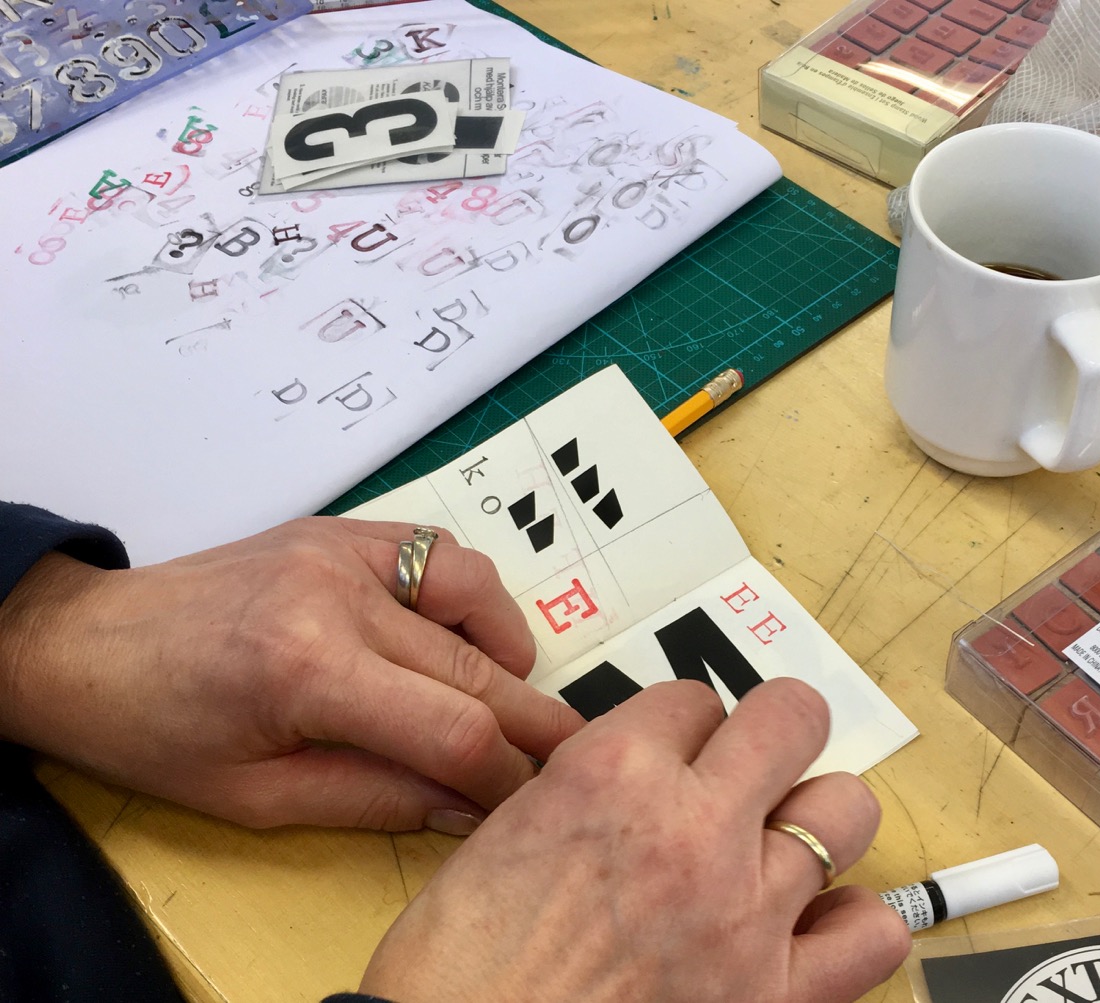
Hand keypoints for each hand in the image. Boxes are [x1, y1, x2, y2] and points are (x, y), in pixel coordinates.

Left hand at [0, 517, 583, 830]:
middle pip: (477, 664)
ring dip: (509, 647)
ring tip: (507, 694)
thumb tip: (472, 809)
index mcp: (310, 671)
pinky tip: (463, 633)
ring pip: (474, 589)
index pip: (454, 729)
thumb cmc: (156, 733)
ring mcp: (343, 550)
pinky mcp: (340, 530)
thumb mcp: (260, 798)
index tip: (525, 802)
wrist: (85, 644)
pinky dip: (469, 594)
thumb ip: (378, 799)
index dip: (505, 775)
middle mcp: (338, 595)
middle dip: (530, 723)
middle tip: (563, 757)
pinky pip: (436, 549)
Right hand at [360, 678, 910, 1002]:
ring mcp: (747, 913)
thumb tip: (641, 775)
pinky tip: (811, 927)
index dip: (682, 726)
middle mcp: (692, 828)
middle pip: (790, 718)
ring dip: (814, 817)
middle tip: (750, 763)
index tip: (673, 752)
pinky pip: (872, 933)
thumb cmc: (457, 970)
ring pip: (846, 810)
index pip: (692, 697)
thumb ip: (589, 790)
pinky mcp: (776, 998)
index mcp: (611, 774)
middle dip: (771, 731)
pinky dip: (852, 922)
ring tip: (781, 843)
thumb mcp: (504, 837)